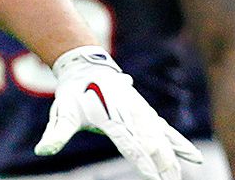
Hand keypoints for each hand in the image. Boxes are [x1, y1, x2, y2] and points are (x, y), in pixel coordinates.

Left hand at [36, 47, 203, 179]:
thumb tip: (42, 151)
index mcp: (110, 116)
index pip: (129, 142)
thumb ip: (55, 134)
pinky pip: (165, 129)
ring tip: (179, 175)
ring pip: (161, 137)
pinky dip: (178, 143)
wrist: (86, 65)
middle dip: (162, 162)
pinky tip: (193, 156)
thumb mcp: (62, 112)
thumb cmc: (73, 92)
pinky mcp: (145, 112)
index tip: (153, 176)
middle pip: (150, 141)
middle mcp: (129, 114)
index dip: (142, 159)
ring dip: (171, 156)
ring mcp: (140, 112)